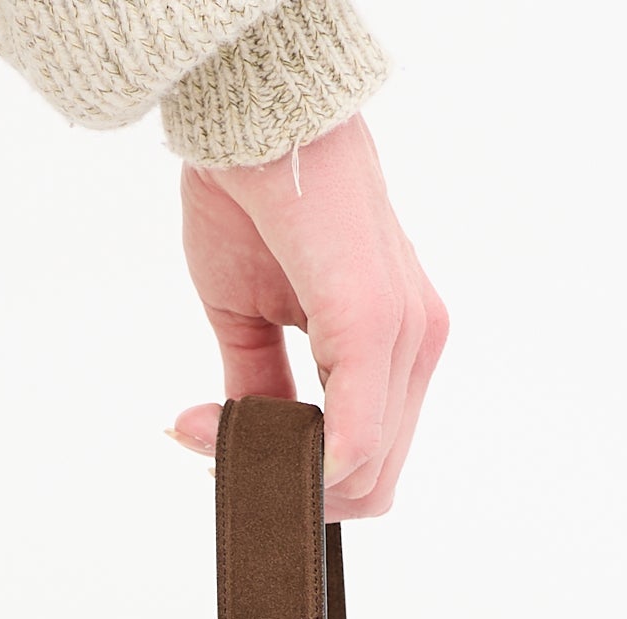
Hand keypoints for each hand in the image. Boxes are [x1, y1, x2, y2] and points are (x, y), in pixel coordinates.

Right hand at [172, 115, 447, 520]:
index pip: (370, 461)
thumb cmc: (255, 198)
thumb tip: (241, 450)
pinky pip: (355, 437)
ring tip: (213, 433)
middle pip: (374, 484)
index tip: (230, 462)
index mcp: (393, 344)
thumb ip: (259, 392)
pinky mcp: (376, 322)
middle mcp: (414, 341)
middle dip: (295, 493)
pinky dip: (301, 462)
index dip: (303, 485)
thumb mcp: (249, 318)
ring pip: (364, 472)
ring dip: (281, 475)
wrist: (251, 115)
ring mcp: (405, 333)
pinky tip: (239, 442)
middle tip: (222, 461)